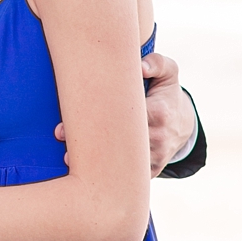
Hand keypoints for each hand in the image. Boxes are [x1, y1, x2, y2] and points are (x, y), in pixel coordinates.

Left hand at [54, 52, 195, 177]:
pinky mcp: (151, 171)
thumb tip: (141, 67)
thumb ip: (156, 64)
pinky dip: (106, 174)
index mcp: (159, 113)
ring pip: (120, 164)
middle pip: (118, 142)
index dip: (101, 116)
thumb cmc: (166, 94)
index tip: (78, 114)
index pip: (128, 115)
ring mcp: (155, 158)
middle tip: (60, 135)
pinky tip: (84, 170)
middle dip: (89, 140)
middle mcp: (158, 139)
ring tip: (65, 156)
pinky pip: (127, 177)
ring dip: (93, 160)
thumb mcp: (168, 73)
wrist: (182, 123)